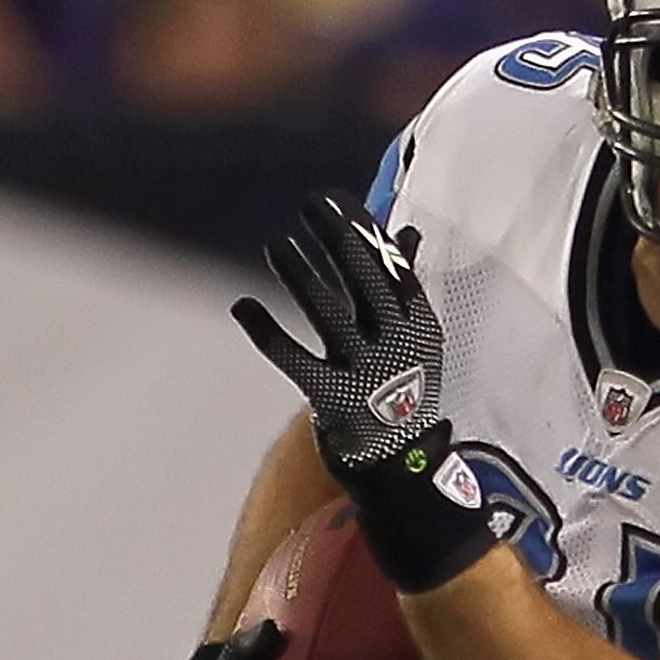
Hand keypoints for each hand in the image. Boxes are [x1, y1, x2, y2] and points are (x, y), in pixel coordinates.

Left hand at [233, 194, 447, 473]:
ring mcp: (364, 371)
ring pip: (328, 312)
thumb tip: (406, 231)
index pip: (392, 265)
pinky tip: (242, 305)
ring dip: (300, 275)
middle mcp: (394, 343)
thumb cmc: (402, 385)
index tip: (336, 201)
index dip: (364, 229)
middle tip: (310, 205)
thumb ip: (405, 283)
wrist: (401, 458)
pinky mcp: (333, 397)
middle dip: (336, 237)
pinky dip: (266, 332)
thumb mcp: (414, 334)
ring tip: (277, 246)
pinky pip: (294, 359)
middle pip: (364, 280)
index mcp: (418, 323)